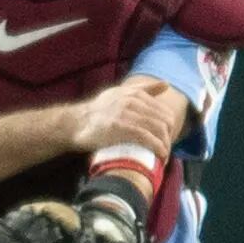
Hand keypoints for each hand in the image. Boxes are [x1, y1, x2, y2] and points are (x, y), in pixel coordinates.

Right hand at [70, 76, 187, 158]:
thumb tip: (166, 85)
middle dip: (169, 139)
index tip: (166, 142)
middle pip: (164, 121)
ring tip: (162, 158)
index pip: (164, 111)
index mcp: (135, 93)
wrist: (73, 124)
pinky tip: (159, 157)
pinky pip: (146, 137)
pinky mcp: (119, 127)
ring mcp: (126, 113)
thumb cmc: (97, 112)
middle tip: (165, 152)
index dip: (170, 129)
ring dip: (165, 146)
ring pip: (158, 129)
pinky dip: (157, 148)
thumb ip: (144, 90)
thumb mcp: (119, 94)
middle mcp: (133, 100)